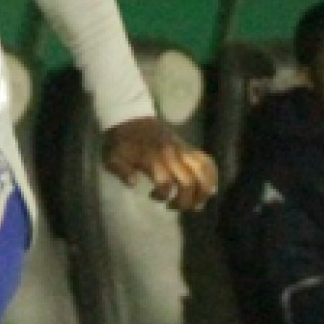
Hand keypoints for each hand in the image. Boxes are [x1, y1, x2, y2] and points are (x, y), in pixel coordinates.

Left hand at [102, 117, 218, 212]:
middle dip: (185, 201)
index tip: (151, 196)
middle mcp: (171, 155)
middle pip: (188, 182)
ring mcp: (182, 150)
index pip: (165, 183)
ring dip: (203, 190)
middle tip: (175, 207)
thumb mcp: (112, 157)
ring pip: (202, 171)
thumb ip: (122, 171)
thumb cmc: (121, 141)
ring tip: (198, 204)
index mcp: (152, 158)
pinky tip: (211, 187)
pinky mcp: (188, 146)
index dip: (162, 196)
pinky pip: (206, 160)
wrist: (130, 116)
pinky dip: (212, 174)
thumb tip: (133, 184)